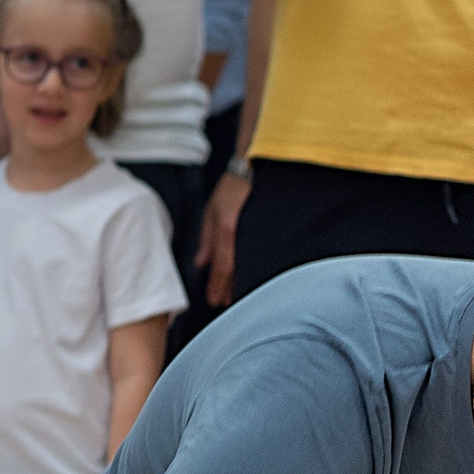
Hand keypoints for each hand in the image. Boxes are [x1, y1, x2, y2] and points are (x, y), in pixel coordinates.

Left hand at [198, 170, 251, 306]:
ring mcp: (259, 232)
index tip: (213, 300)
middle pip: (237, 270)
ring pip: (250, 265)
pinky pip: (263, 255)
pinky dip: (257, 268)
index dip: (217, 285)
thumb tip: (201, 263)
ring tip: (238, 297)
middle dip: (229, 289)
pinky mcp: (272, 231)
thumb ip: (206, 237)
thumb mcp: (212, 208)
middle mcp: (244, 233)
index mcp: (227, 227)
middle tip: (224, 304)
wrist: (258, 169)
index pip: (222, 265)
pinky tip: (256, 278)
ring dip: (244, 283)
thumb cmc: (233, 186)